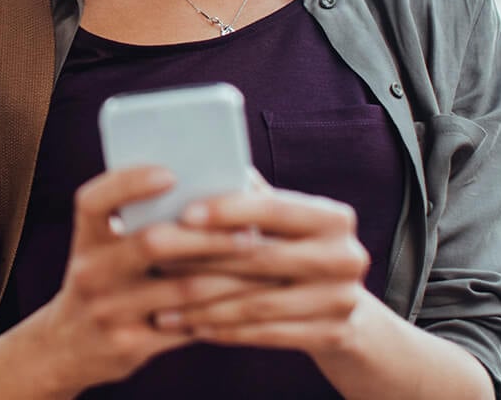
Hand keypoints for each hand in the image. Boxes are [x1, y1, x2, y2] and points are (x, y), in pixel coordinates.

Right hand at [22, 166, 280, 392]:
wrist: (68, 346)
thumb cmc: (103, 282)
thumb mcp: (102, 250)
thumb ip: (137, 222)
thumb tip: (208, 190)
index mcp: (86, 238)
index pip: (95, 201)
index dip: (130, 183)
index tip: (171, 174)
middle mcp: (91, 272)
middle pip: (152, 243)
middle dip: (208, 235)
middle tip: (249, 230)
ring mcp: (109, 311)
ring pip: (182, 288)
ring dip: (230, 275)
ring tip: (263, 264)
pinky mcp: (131, 344)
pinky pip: (188, 325)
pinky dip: (222, 310)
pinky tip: (248, 299)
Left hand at [145, 183, 374, 356]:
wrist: (346, 310)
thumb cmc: (294, 250)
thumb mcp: (283, 223)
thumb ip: (248, 197)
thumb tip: (191, 166)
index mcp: (333, 218)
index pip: (274, 208)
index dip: (228, 210)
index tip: (184, 214)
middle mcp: (346, 257)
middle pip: (261, 259)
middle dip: (202, 260)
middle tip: (154, 260)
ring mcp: (342, 300)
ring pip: (257, 304)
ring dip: (203, 305)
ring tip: (160, 304)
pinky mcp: (332, 335)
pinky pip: (265, 335)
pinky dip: (223, 330)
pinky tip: (190, 326)